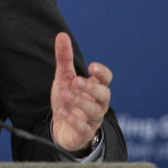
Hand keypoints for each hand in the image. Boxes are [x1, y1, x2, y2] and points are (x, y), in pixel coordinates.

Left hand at [50, 32, 111, 152]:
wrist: (61, 127)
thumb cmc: (67, 99)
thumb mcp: (63, 77)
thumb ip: (64, 58)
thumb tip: (62, 34)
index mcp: (95, 87)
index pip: (106, 79)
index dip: (102, 73)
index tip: (91, 67)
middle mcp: (97, 103)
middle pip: (104, 95)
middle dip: (92, 88)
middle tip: (76, 81)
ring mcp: (92, 119)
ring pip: (94, 111)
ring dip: (80, 102)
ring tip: (66, 95)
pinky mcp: (84, 133)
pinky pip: (84, 128)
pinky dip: (74, 120)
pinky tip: (63, 113)